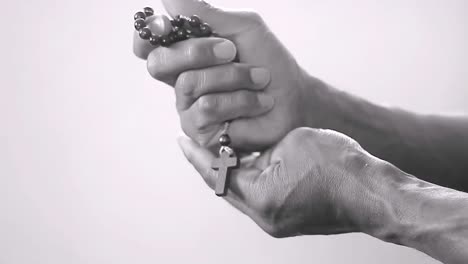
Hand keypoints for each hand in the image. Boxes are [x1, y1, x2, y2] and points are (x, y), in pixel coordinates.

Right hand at [134, 0, 335, 149]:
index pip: (147, 44)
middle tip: (231, 50)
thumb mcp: (241, 28)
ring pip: (189, 83)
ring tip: (259, 78)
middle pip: (158, 62)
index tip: (168, 25)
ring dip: (232, 76)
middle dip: (196, 51)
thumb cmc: (268, 62)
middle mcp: (180, 79)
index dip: (149, 33)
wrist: (294, 98)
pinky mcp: (201, 130)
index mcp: (185, 53)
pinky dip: (240, 99)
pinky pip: (207, 108)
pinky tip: (259, 102)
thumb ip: (204, 13)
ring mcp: (188, 107)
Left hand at [178, 127, 388, 236]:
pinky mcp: (289, 220)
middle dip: (210, 164)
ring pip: (241, 194)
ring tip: (221, 150)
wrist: (373, 191)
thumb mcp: (292, 142)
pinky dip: (249, 180)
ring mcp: (277, 222)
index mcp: (260, 196)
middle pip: (225, 187)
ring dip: (231, 172)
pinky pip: (259, 199)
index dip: (197, 154)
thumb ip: (260, 147)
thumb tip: (245, 152)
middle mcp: (264, 216)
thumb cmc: (339, 164)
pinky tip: (249, 163)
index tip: (181, 139)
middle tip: (195, 144)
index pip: (216, 173)